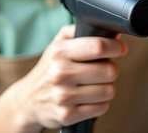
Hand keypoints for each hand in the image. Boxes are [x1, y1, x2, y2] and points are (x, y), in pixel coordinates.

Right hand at [9, 25, 127, 129]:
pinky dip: (99, 103)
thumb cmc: (49, 69)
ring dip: (106, 88)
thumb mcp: (58, 44)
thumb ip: (81, 31)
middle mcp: (60, 73)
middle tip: (101, 70)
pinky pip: (101, 107)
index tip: (119, 49)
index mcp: (59, 52)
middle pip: (108, 70)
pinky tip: (88, 98)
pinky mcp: (68, 115)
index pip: (98, 46)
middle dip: (110, 69)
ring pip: (108, 91)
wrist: (28, 100)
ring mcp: (63, 96)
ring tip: (93, 85)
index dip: (115, 47)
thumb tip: (111, 32)